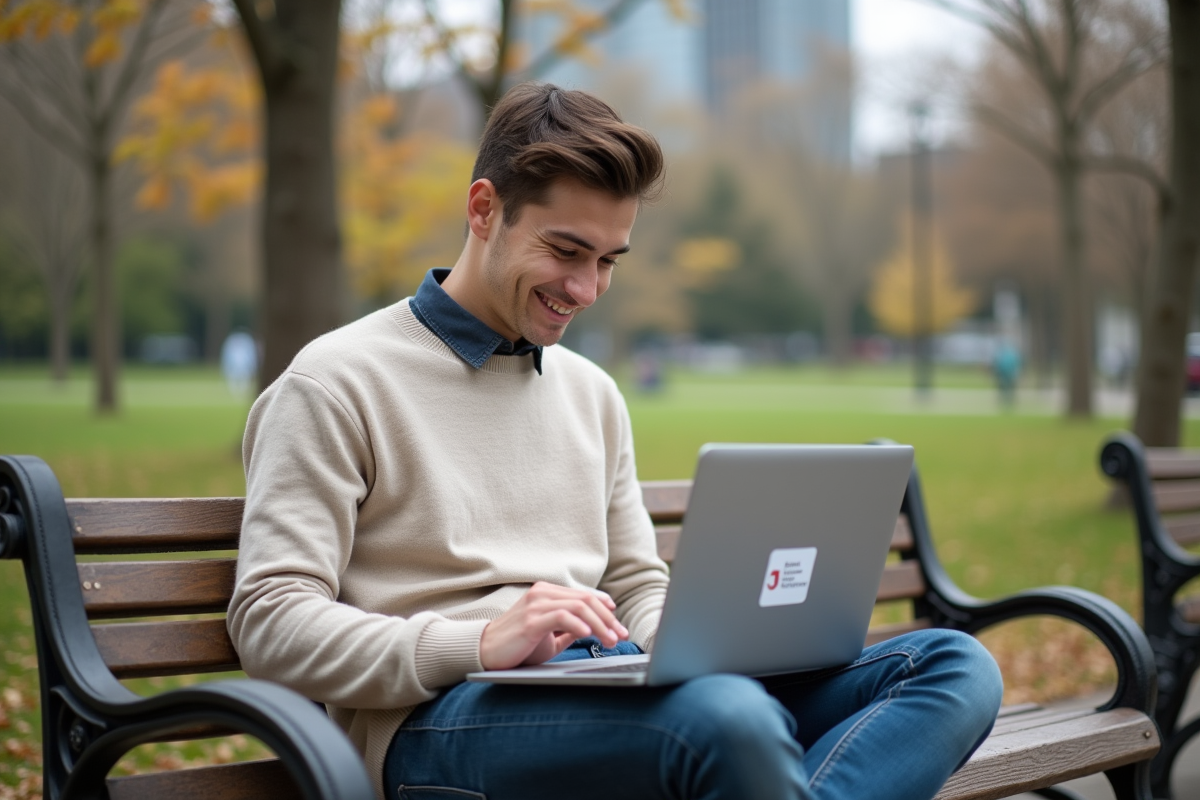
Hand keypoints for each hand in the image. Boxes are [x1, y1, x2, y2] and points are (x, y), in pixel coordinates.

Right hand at [480, 582, 629, 669]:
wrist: (486, 652)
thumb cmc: (518, 645)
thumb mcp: (550, 636)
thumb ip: (569, 629)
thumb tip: (594, 629)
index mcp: (548, 593)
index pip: (584, 596)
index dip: (606, 610)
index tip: (620, 626)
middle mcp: (543, 593)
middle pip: (586, 600)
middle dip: (608, 619)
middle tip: (621, 636)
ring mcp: (536, 605)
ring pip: (578, 607)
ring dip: (599, 625)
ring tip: (610, 640)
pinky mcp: (531, 620)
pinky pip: (561, 617)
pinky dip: (578, 625)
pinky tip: (589, 635)